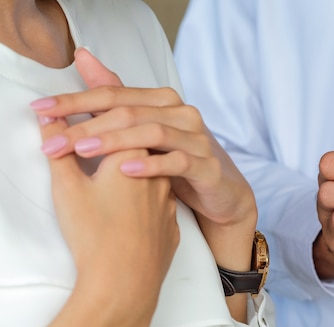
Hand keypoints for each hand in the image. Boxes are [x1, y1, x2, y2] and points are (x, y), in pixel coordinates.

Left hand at [32, 48, 256, 238]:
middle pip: (129, 113)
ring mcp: (198, 139)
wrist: (221, 191)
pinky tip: (124, 170)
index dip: (75, 100)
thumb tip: (83, 58)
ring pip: (152, 133)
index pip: (114, 94)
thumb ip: (117, 97)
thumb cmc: (179, 159)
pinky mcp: (207, 166)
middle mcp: (183, 114)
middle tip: (55, 142)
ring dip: (114, 141)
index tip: (42, 110)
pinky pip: (177, 161)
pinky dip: (150, 164)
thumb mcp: (145, 129)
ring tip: (83, 152)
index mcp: (165, 101)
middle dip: (86, 126)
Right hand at [38, 103, 178, 326]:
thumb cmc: (94, 237)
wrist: (125, 286)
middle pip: (138, 140)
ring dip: (132, 160)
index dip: (95, 107)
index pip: (118, 119)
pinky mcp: (170, 224)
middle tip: (93, 121)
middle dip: (114, 127)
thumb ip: (60, 152)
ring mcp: (168, 200)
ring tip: (110, 162)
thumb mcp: (67, 190)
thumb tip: (50, 124)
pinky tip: (129, 199)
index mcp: (133, 157)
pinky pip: (157, 198)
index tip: (74, 99)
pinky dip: (143, 191)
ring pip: (150, 170)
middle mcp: (158, 173)